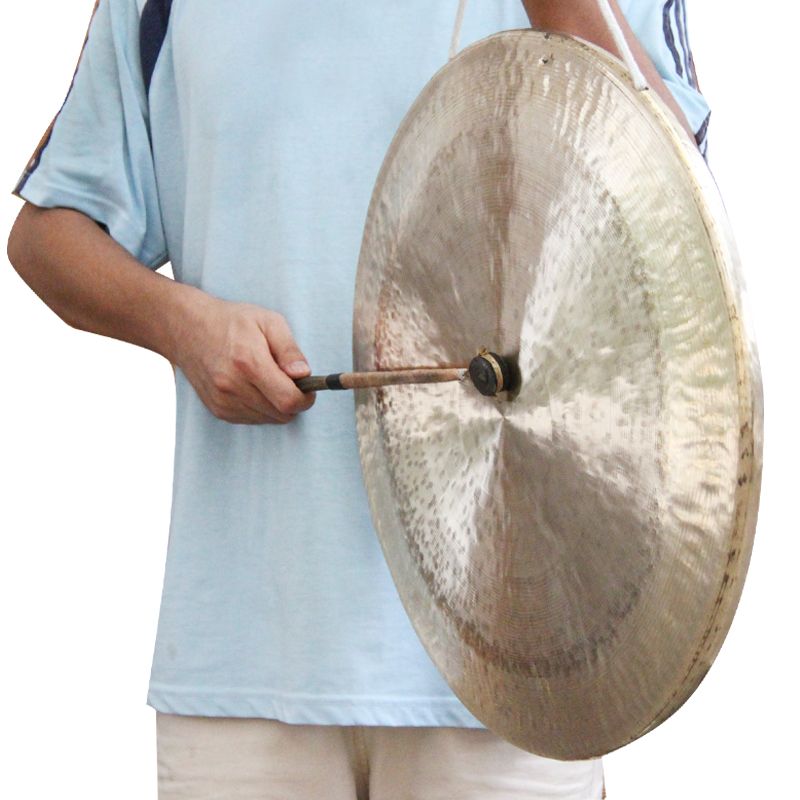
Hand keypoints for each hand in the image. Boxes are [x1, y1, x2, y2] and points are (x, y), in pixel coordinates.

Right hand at [174, 295, 315, 424]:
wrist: (188, 329)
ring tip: (269, 380)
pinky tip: (255, 387)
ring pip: (268, 419)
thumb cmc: (232, 322)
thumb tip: (303, 374)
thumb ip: (289, 350)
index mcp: (248, 362)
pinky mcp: (218, 410)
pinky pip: (253, 420)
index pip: (288, 400)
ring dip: (277, 405)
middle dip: (294, 402)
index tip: (308, 389)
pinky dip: (262, 408)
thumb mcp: (269, 322)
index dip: (305, 399)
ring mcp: (223, 401)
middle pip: (281, 414)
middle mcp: (232, 386)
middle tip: (291, 382)